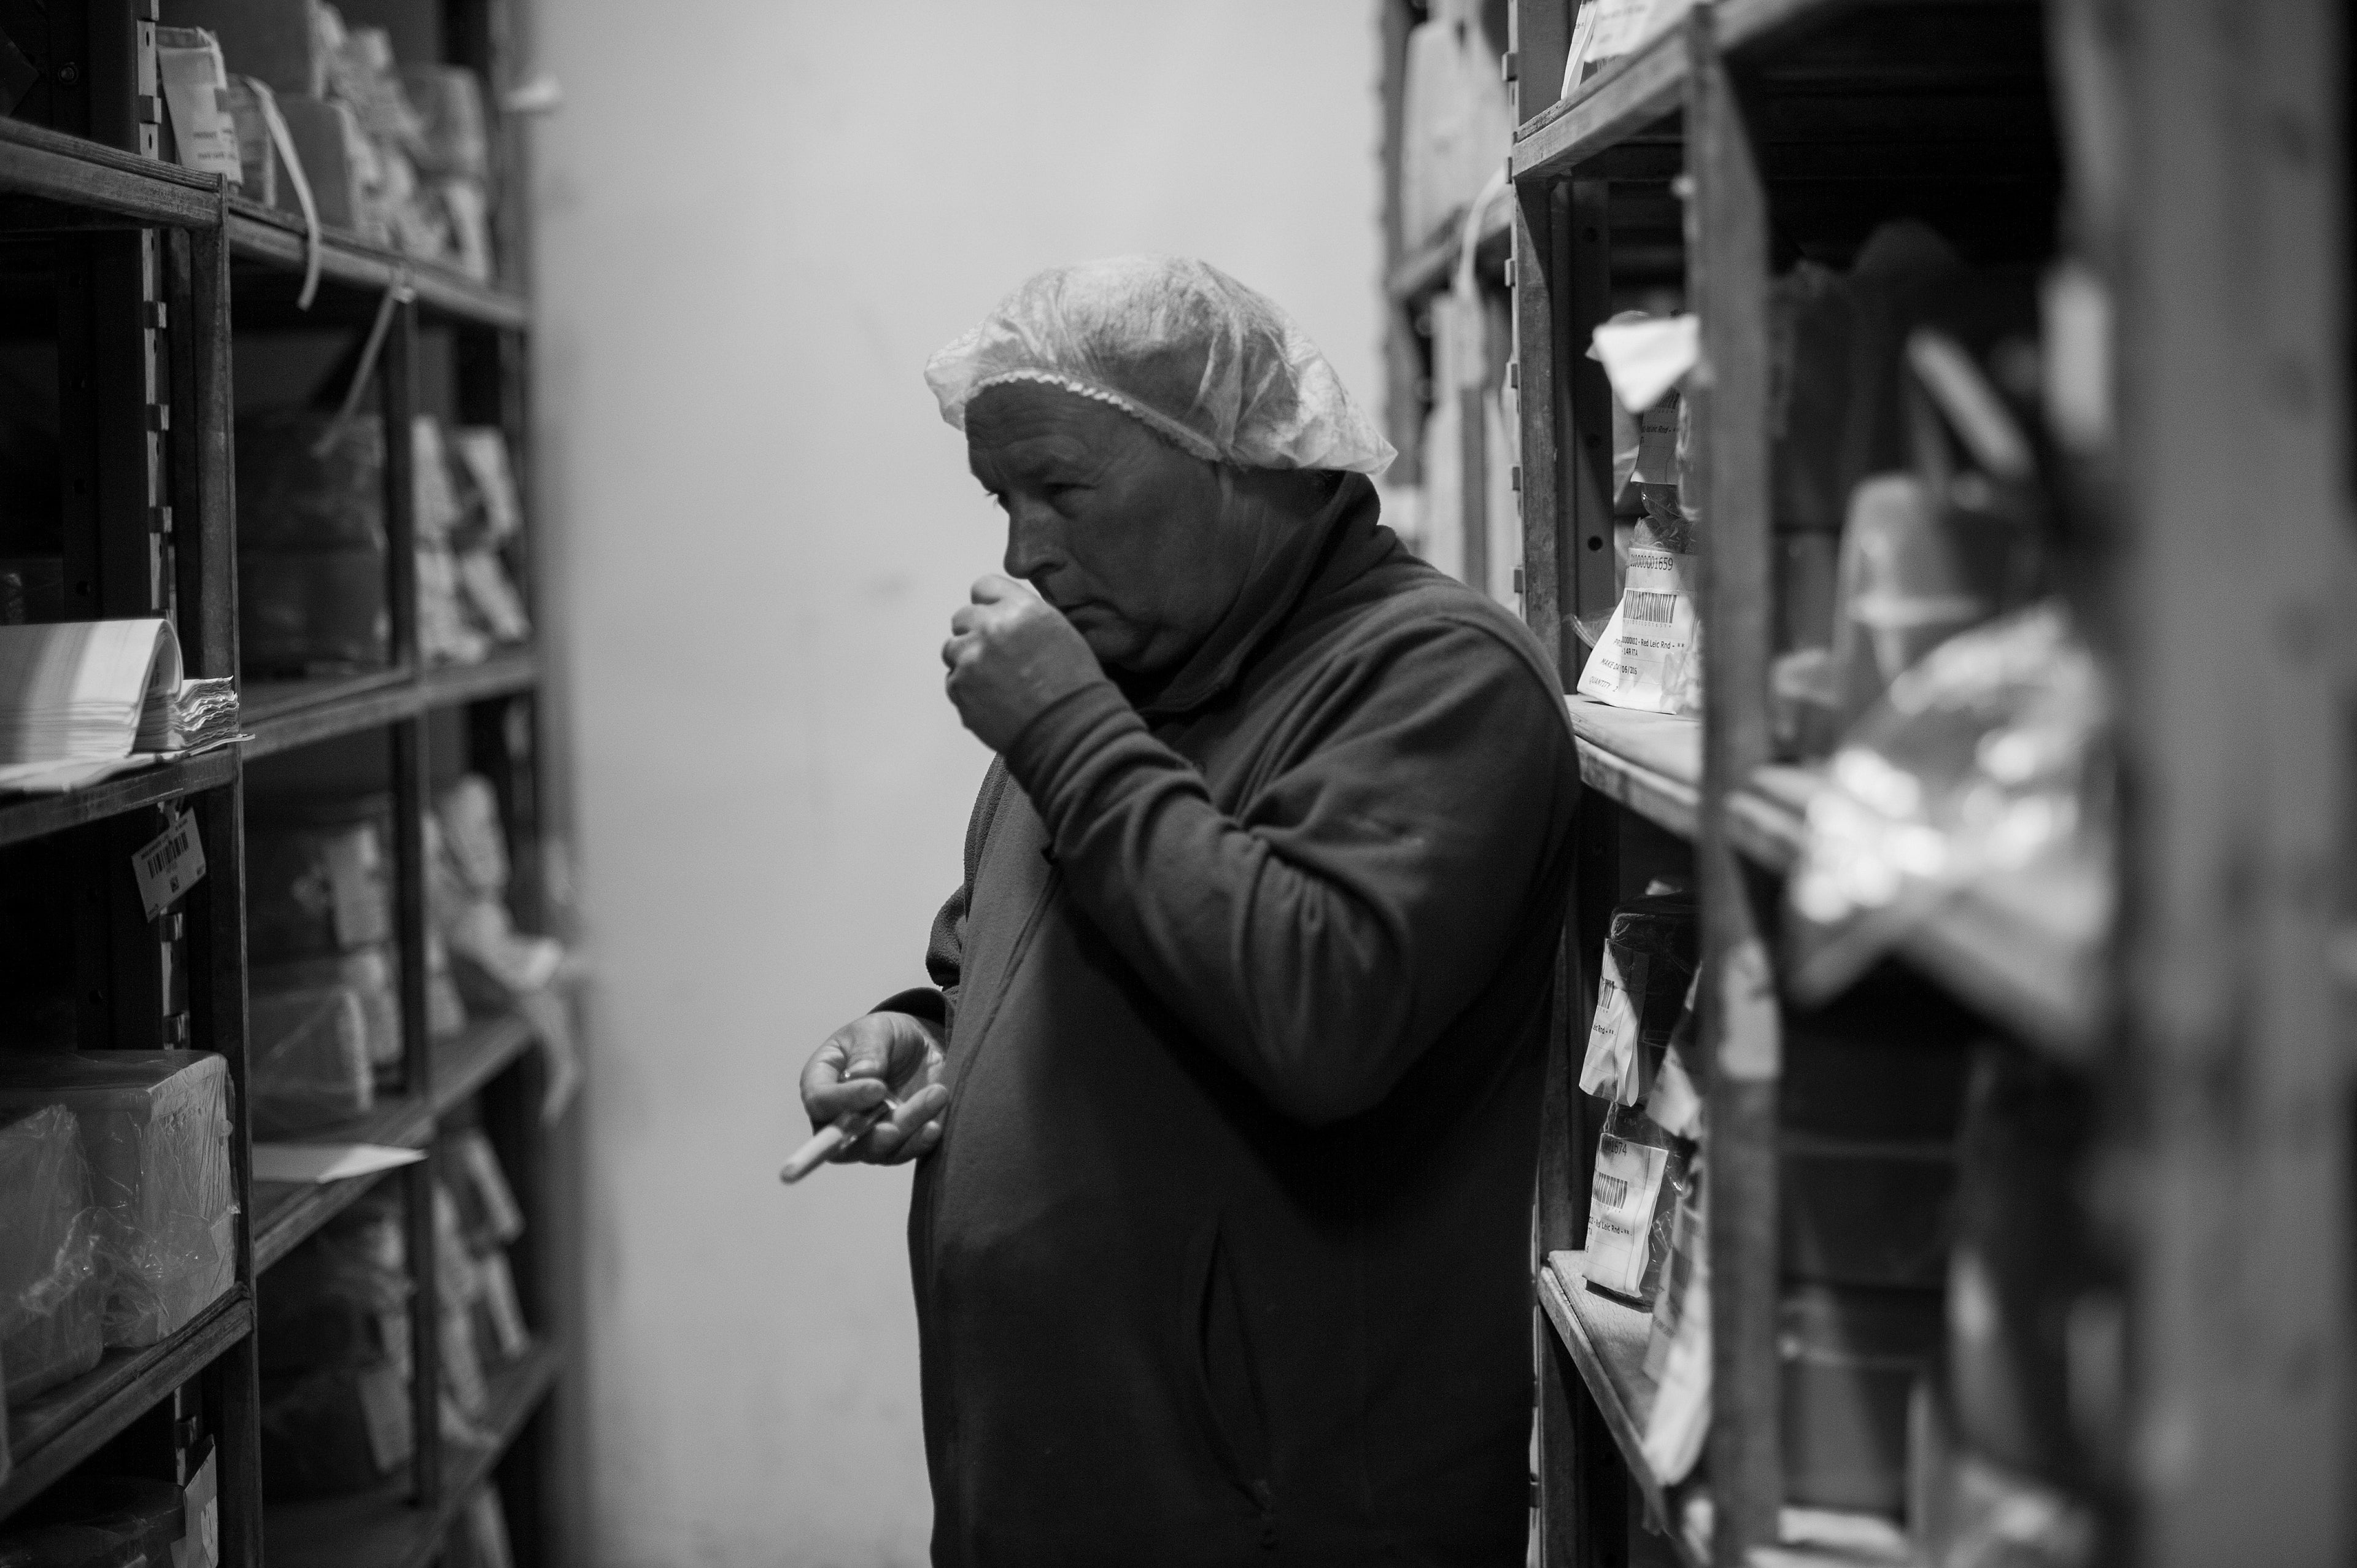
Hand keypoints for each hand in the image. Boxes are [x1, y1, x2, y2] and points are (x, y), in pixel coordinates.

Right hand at [798, 1010, 949, 1163]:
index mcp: (821, 1081)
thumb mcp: (876, 1030)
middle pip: (843, 1141)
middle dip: (874, 1134)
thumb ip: (867, 1051)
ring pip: (878, 1150)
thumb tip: (861, 1076)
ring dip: (907, 1130)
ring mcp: (865, 1134)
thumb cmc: (886, 1035)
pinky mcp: (894, 1143)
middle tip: (898, 1124)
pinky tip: (935, 1127)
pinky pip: (903, 1152)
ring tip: (936, 1097)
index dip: (845, 1101)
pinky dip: (919, 1142)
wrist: (919, 1046)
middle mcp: (836, 1117)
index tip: (878, 1088)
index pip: (820, 1102)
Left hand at [942, 575, 1107, 752]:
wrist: (1068, 730)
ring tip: (995, 681)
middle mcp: (992, 627)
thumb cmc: (1073, 688)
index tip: (993, 617)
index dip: (988, 604)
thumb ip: (1026, 616)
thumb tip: (1003, 613)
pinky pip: (952, 681)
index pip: (984, 586)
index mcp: (1021, 609)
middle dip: (975, 632)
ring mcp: (971, 658)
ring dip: (968, 661)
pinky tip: (992, 699)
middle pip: (962, 617)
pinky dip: (966, 689)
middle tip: (996, 655)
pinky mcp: (959, 687)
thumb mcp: (1060, 632)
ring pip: (952, 649)